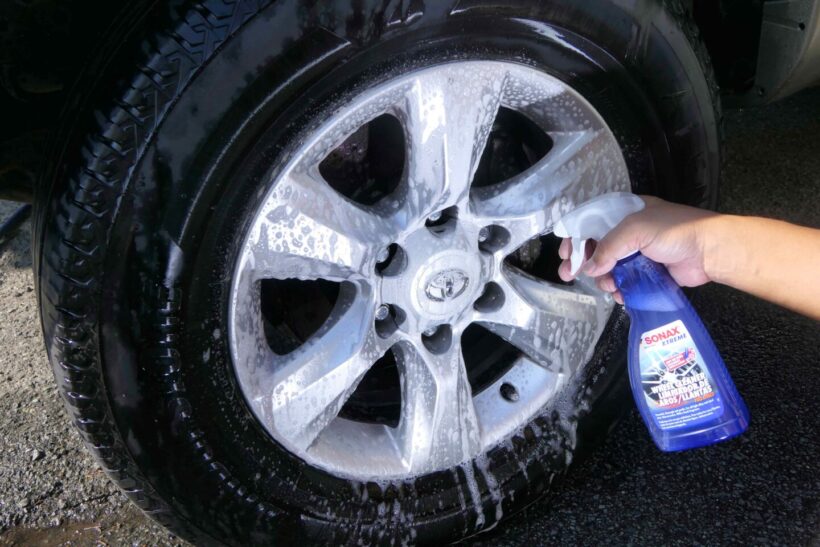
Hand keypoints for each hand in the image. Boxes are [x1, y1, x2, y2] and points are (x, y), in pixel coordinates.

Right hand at [557, 196, 718, 303]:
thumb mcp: (635, 229)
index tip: (565, 254)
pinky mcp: (647, 272)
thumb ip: (607, 247)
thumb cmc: (674, 230)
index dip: (575, 237)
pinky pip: (625, 282)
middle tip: (568, 275)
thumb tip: (588, 268)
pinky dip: (619, 289)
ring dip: (602, 278)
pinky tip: (619, 294)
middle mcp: (629, 231)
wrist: (709, 251)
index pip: (591, 222)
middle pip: (596, 247)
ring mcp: (638, 253)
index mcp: (624, 212)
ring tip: (607, 285)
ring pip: (608, 268)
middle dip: (582, 262)